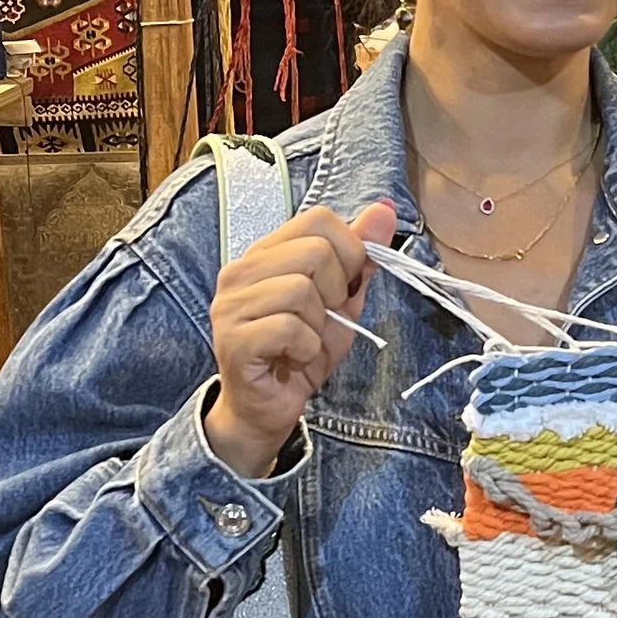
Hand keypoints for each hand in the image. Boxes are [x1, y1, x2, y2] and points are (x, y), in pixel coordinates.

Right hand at [206, 197, 395, 477]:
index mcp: (266, 253)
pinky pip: (289, 327)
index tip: (345, 287)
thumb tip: (385, 209)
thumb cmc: (301, 351)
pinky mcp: (233, 339)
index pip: (319, 219)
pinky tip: (294, 358)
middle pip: (315, 252)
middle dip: (336, 291)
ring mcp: (231, 305)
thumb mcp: (343, 299)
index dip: (349, 252)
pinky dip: (306, 347)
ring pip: (301, 289)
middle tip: (321, 320)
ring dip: (319, 324)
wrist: (268, 409)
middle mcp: (241, 271)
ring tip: (305, 340)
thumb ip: (360, 255)